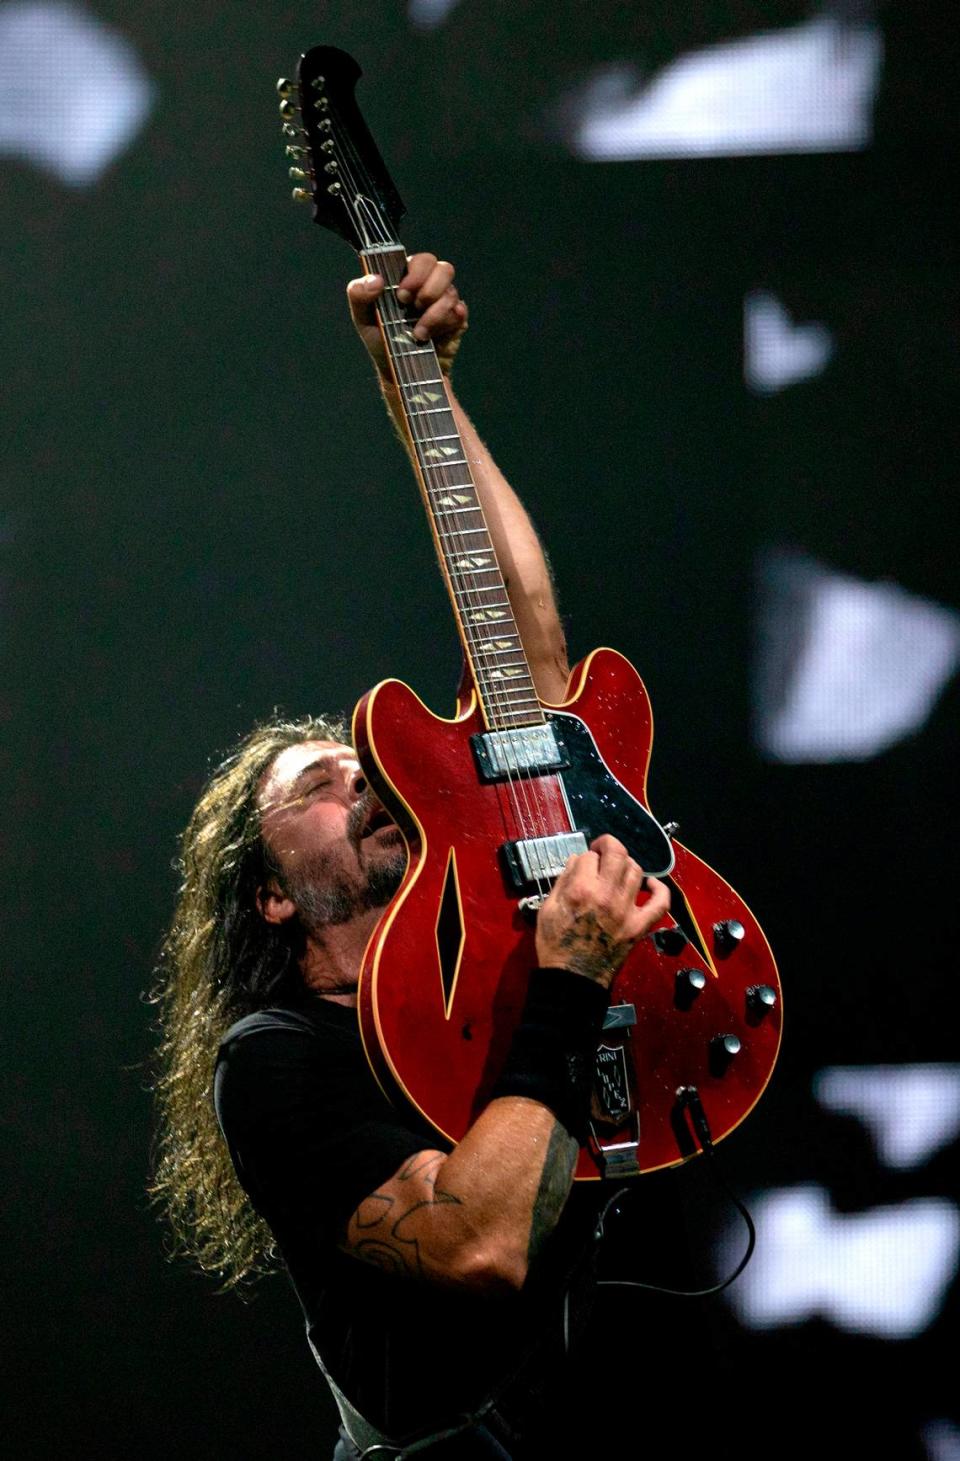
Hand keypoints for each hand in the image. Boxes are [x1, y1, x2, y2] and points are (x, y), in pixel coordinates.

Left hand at [347, 252, 468, 377]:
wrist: (398, 373)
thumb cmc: (381, 341)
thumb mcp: (362, 318)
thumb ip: (359, 294)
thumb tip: (376, 280)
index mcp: (409, 277)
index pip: (422, 260)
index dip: (416, 274)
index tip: (401, 295)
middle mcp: (430, 286)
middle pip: (444, 269)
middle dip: (428, 289)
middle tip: (413, 307)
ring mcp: (446, 303)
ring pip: (451, 294)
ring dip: (433, 315)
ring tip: (418, 333)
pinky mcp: (457, 322)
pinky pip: (459, 314)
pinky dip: (444, 324)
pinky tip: (431, 336)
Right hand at [534, 835, 670, 988]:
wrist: (573, 979)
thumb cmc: (556, 946)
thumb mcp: (547, 908)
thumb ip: (563, 881)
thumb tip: (577, 861)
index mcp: (580, 890)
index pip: (588, 856)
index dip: (584, 857)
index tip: (582, 864)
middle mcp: (606, 895)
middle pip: (617, 854)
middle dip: (608, 845)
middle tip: (602, 850)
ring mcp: (626, 910)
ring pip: (636, 871)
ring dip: (626, 865)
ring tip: (618, 870)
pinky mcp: (639, 926)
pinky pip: (660, 902)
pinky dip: (659, 889)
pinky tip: (650, 884)